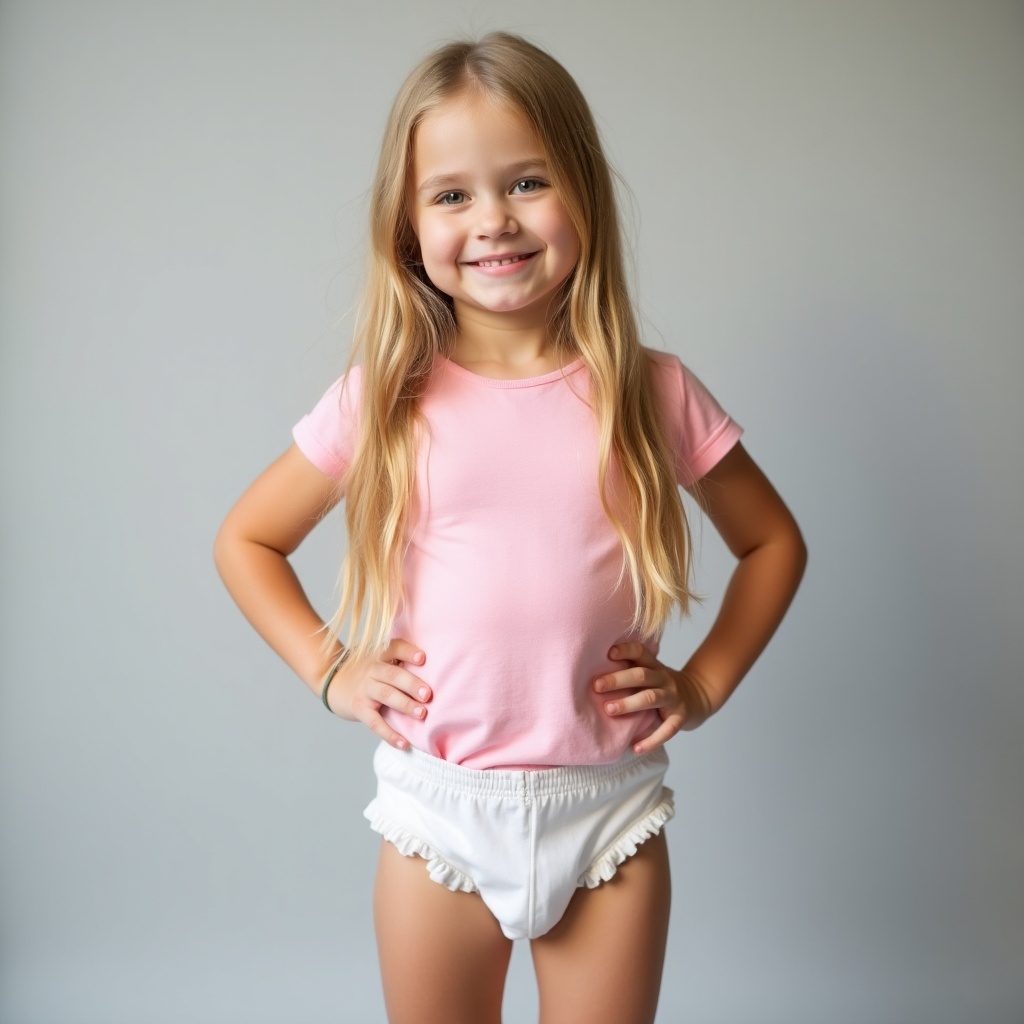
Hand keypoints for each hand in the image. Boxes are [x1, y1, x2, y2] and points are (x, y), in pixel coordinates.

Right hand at [326, 638, 430, 749]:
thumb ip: (400, 659)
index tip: (423, 658)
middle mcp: (371, 670)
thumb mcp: (379, 657)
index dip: (407, 652)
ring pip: (385, 695)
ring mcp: (364, 689)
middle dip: (411, 684)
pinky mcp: (359, 708)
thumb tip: (438, 665)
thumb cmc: (369, 671)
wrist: (334, 683)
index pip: (394, 648)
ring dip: (404, 704)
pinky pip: (374, 722)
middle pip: (392, 675)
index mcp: (380, 655)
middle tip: (428, 694)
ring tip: (422, 714)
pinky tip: (403, 743)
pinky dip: (389, 734)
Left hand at [593, 642, 714, 752]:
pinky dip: (651, 740)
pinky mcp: (681, 717)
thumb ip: (631, 672)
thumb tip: (592, 677)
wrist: (698, 697)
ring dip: (629, 704)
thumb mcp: (652, 673)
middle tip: (596, 686)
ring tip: (609, 710)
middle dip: (618, 680)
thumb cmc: (663, 685)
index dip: (626, 650)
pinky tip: (635, 748)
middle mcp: (664, 679)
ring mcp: (674, 698)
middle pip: (641, 675)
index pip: (640, 652)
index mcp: (654, 666)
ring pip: (651, 698)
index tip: (608, 653)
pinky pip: (667, 730)